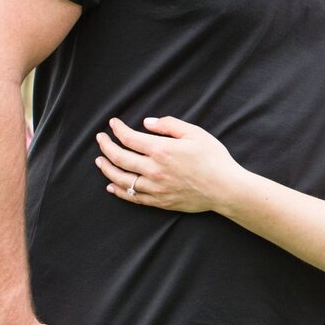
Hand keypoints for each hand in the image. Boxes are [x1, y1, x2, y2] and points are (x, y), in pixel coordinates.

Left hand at [95, 116, 238, 213]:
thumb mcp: (195, 133)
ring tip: (100, 161)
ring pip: (121, 179)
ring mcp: (155, 188)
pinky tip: (112, 186)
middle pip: (120, 158)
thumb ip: (169, 125)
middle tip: (100, 139)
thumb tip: (147, 123)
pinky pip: (132, 197)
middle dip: (106, 146)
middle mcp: (154, 170)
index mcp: (162, 150)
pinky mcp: (159, 201)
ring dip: (107, 169)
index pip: (129, 138)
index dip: (117, 129)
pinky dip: (118, 191)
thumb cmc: (213, 158)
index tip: (112, 123)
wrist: (225, 188)